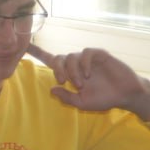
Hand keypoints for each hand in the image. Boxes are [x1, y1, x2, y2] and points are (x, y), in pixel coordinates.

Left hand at [28, 44, 149, 120]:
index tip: (25, 46)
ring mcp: (88, 59)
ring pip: (72, 57)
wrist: (125, 95)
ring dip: (73, 71)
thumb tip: (52, 89)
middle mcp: (77, 64)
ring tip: (81, 83)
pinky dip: (84, 63)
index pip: (52, 60)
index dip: (38, 53)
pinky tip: (88, 74)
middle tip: (64, 81)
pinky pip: (86, 53)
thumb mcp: (82, 103)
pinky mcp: (100, 55)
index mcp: (71, 73)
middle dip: (58, 69)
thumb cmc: (104, 98)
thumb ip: (67, 97)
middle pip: (59, 59)